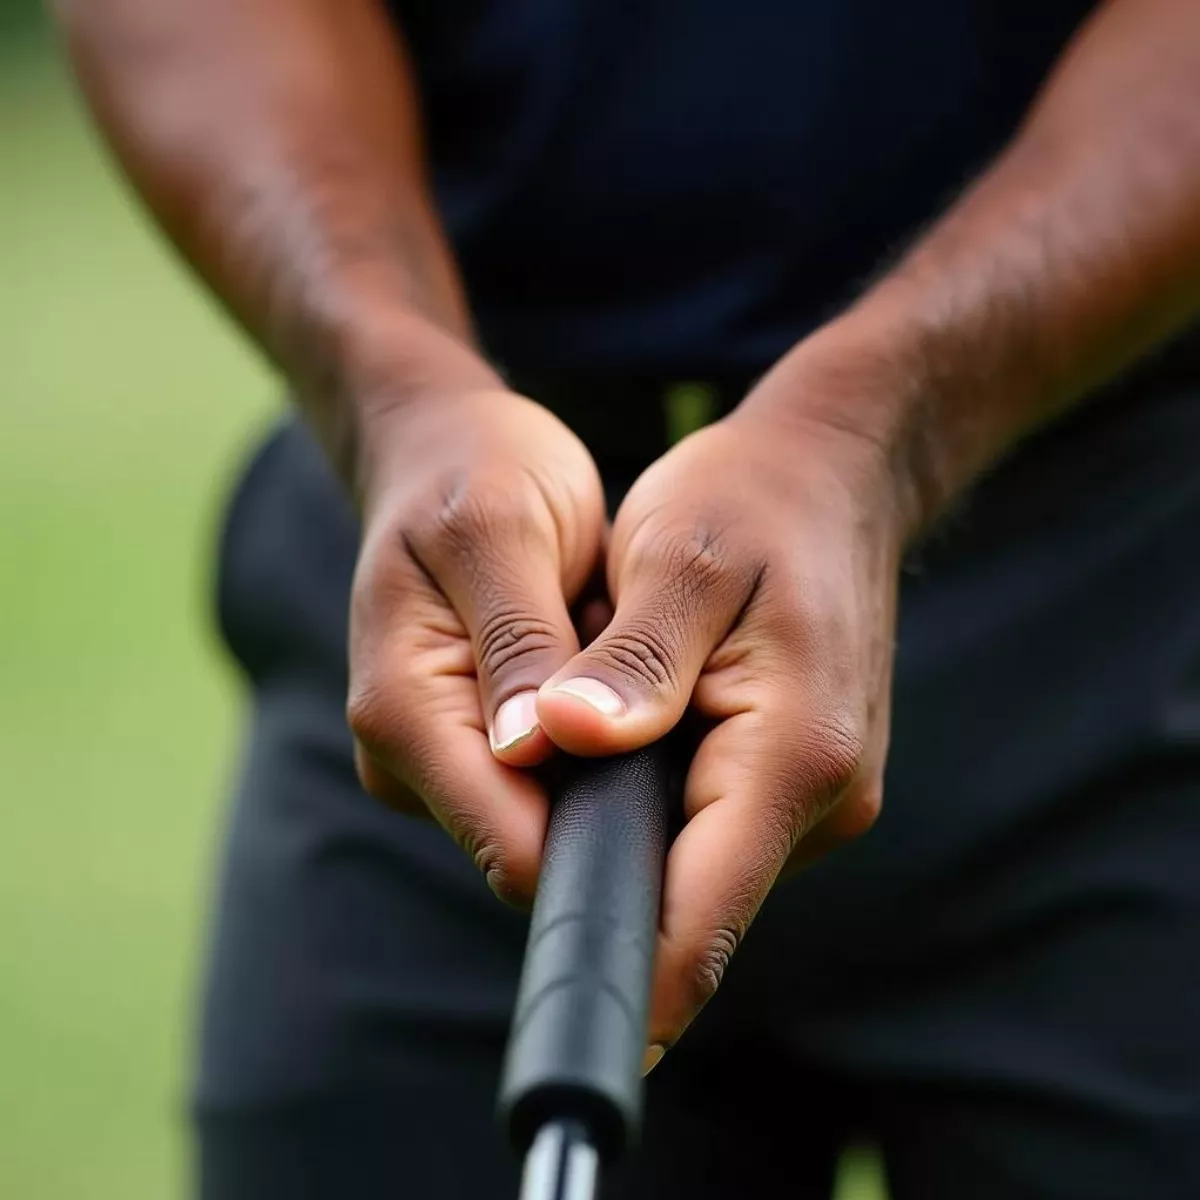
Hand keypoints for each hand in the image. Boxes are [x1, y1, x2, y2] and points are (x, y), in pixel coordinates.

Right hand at [346, 387, 606, 903]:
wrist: (444, 454)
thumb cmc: (476, 473)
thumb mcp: (503, 530)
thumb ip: (518, 644)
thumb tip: (533, 752)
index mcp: (404, 711)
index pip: (510, 847)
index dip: (599, 845)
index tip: (679, 795)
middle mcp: (407, 760)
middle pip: (532, 848)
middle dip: (606, 793)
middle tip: (653, 695)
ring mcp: (434, 764)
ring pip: (549, 821)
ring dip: (603, 762)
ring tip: (619, 669)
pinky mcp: (468, 753)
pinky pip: (551, 785)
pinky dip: (592, 744)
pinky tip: (605, 679)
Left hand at [532, 390, 905, 1060]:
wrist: (834, 473)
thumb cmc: (750, 502)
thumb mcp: (676, 560)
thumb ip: (628, 664)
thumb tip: (558, 743)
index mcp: (792, 754)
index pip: (699, 917)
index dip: (625, 977)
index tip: (559, 1014)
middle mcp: (820, 798)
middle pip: (691, 904)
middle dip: (608, 881)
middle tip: (539, 799)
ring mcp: (816, 795)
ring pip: (697, 866)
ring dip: (632, 830)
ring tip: (594, 733)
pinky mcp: (797, 779)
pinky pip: (712, 824)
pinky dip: (660, 798)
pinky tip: (638, 728)